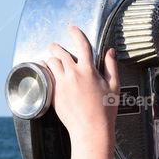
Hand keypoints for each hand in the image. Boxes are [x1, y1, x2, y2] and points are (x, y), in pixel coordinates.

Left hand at [43, 25, 119, 142]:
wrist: (91, 130)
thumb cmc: (105, 110)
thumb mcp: (114, 86)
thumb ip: (111, 66)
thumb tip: (110, 51)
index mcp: (88, 70)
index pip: (82, 45)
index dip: (76, 34)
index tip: (72, 28)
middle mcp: (73, 74)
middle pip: (60, 53)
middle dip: (56, 46)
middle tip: (54, 45)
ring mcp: (62, 84)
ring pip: (50, 63)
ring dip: (49, 58)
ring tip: (49, 58)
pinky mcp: (54, 94)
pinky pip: (46, 77)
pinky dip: (44, 71)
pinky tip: (44, 70)